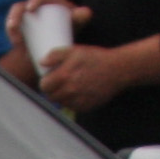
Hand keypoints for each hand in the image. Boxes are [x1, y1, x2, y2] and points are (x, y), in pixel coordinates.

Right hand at [1, 0, 92, 84]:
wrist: (66, 34)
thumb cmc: (72, 24)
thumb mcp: (77, 20)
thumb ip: (82, 16)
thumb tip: (85, 12)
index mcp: (45, 1)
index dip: (32, 1)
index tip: (30, 9)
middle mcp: (32, 8)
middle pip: (20, 8)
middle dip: (14, 16)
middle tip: (15, 27)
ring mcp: (25, 19)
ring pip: (13, 21)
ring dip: (10, 29)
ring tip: (16, 41)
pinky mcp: (22, 30)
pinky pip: (13, 32)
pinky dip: (13, 38)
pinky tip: (15, 45)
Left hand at [38, 33, 159, 114]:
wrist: (118, 70)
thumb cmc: (95, 58)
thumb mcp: (75, 50)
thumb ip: (56, 55)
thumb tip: (42, 62)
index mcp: (64, 76)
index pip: (44, 86)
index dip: (46, 81)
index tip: (50, 78)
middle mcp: (70, 91)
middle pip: (51, 96)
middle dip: (53, 89)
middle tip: (60, 82)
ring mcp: (78, 101)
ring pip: (61, 102)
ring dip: (62, 96)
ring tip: (71, 85)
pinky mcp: (86, 107)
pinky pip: (73, 107)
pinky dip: (73, 101)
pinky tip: (80, 91)